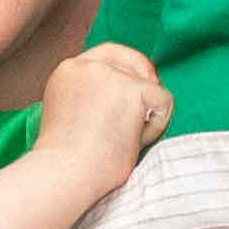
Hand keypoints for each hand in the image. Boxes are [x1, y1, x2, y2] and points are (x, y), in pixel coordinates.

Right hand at [32, 40, 169, 187]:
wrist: (66, 174)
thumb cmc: (69, 160)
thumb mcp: (72, 114)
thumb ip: (93, 96)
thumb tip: (130, 98)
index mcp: (68, 70)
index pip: (109, 53)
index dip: (130, 69)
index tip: (139, 86)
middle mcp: (87, 65)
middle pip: (134, 61)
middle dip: (145, 85)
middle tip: (145, 115)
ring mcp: (111, 74)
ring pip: (150, 85)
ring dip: (145, 114)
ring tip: (124, 140)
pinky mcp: (133, 89)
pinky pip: (163, 101)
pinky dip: (156, 126)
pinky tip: (134, 142)